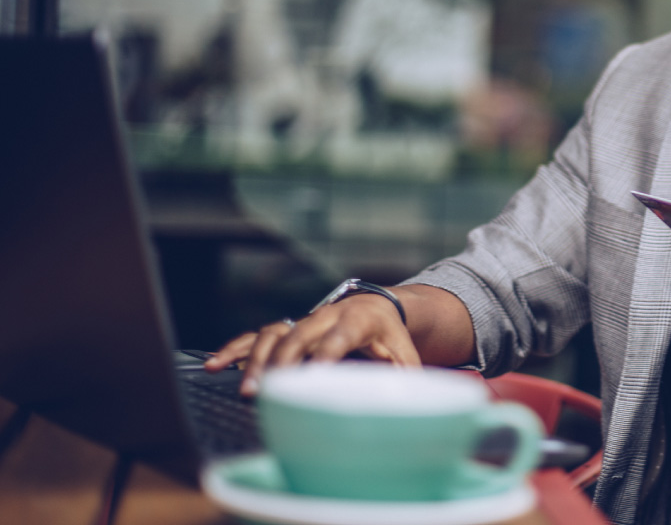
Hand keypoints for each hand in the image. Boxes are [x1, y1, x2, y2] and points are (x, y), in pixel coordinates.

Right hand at [205, 293, 420, 395]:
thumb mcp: (406, 355)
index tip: (312, 375)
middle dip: (281, 362)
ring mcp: (304, 320)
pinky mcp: (289, 328)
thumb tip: (414, 404)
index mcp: (359, 320)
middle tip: (267, 390)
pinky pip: (257, 335)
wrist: (378, 307)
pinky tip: (216, 365)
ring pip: (274, 333)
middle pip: (299, 335)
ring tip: (245, 387)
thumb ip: (408, 378)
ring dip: (255, 359)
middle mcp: (327, 316)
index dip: (325, 354)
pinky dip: (236, 349)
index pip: (338, 337)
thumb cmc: (392, 338)